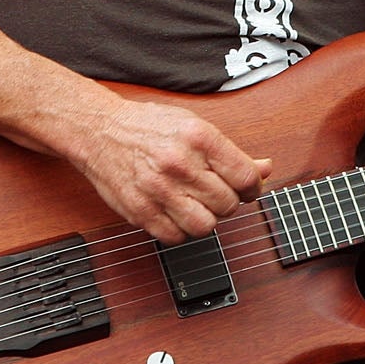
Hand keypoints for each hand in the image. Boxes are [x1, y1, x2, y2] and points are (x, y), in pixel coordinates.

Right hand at [73, 97, 271, 243]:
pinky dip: (180, 230)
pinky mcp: (141, 211)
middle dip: (228, 201)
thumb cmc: (149, 126)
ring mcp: (158, 190)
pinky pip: (175, 237)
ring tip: (197, 205)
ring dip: (206, 219)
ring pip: (205, 226)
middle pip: (228, 204)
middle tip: (215, 192)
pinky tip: (175, 213)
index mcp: (198, 137)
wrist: (100, 130)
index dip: (253, 186)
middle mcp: (179, 163)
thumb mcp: (195, 126)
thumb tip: (264, 169)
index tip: (247, 188)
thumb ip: (231, 153)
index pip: (245, 176)